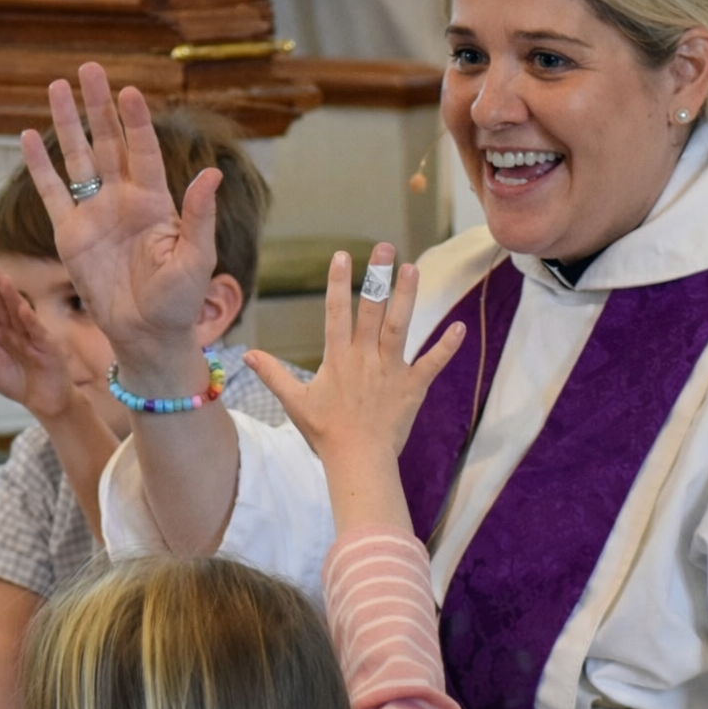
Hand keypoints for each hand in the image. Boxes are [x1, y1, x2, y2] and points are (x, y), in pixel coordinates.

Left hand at [0, 265, 73, 420]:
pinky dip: (30, 321)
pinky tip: (22, 309)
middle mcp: (15, 330)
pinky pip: (37, 332)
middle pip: (4, 307)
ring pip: (19, 314)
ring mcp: (32, 336)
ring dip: (12, 298)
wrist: (44, 401)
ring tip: (3, 281)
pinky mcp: (47, 347)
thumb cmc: (17, 380)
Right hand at [21, 64, 219, 373]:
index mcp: (156, 202)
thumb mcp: (197, 258)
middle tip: (89, 68)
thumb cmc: (179, 301)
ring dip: (67, 123)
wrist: (147, 335)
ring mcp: (95, 215)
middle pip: (108, 142)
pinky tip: (30, 136)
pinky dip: (41, 166)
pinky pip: (53, 194)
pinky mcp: (70, 235)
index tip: (130, 90)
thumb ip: (200, 215)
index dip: (136, 121)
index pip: (144, 151)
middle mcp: (124, 200)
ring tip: (56, 86)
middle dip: (98, 105)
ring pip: (79, 159)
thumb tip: (211, 174)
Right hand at [248, 243, 462, 528]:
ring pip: (400, 327)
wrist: (358, 461)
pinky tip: (460, 327)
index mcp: (338, 359)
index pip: (336, 313)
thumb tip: (246, 355)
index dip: (338, 283)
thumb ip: (273, 375)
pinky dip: (446, 347)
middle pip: (371, 310)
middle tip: (385, 247)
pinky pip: (432, 364)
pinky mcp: (412, 387)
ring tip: (412, 269)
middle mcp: (365, 358)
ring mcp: (390, 370)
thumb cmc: (325, 433)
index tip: (342, 255)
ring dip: (407, 297)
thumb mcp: (295, 402)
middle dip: (377, 277)